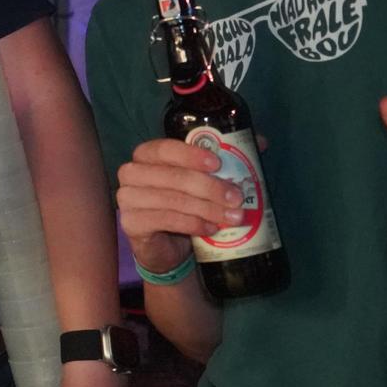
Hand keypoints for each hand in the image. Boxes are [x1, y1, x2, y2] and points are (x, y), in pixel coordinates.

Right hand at [114, 138, 240, 273]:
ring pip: (171, 200)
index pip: (165, 148)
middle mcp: (131, 172)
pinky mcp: (130, 223)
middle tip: (237, 198)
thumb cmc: (184, 204)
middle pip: (172, 176)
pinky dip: (192, 224)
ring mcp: (127, 198)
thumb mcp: (203, 180)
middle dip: (208, 187)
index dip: (191, 154)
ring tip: (232, 217)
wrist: (163, 244)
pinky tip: (210, 229)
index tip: (218, 164)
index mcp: (147, 154)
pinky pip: (165, 220)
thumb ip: (227, 159)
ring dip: (206, 208)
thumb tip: (259, 142)